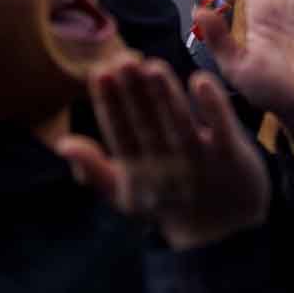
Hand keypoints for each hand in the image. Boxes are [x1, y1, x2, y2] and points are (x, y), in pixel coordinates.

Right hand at [55, 58, 270, 251]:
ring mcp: (199, 159)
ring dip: (165, 94)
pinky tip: (201, 79)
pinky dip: (211, 105)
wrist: (222, 233)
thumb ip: (94, 168)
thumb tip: (62, 144)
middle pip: (147, 122)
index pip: (120, 131)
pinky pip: (221, 127)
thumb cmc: (168, 204)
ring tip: (152, 65)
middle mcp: (166, 163)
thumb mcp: (125, 194)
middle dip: (134, 91)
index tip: (98, 72)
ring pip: (179, 122)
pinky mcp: (231, 155)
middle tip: (122, 59)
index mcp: (138, 169)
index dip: (109, 103)